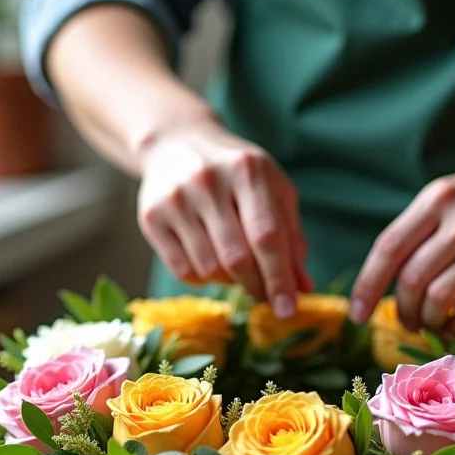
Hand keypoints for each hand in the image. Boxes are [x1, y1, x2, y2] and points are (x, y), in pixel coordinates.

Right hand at [137, 121, 312, 316]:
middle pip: (237, 258)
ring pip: (209, 269)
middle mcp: (208, 181)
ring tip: (236, 266)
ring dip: (229, 281)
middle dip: (257, 287)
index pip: (267, 236)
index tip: (289, 311)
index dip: (279, 278)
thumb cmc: (238, 173)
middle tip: (265, 297)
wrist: (177, 143)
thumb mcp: (273, 191)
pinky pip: (183, 270)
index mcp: (248, 170)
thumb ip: (291, 237)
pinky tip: (210, 259)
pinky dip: (203, 278)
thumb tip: (303, 288)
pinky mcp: (151, 216)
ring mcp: (176, 198)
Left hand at [349, 158, 454, 333]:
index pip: (390, 248)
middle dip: (401, 309)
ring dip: (427, 321)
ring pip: (440, 299)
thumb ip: (416, 230)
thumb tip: (378, 282)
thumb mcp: (447, 196)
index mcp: (438, 199)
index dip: (368, 286)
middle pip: (413, 279)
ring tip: (428, 323)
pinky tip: (454, 323)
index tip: (357, 314)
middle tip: (404, 320)